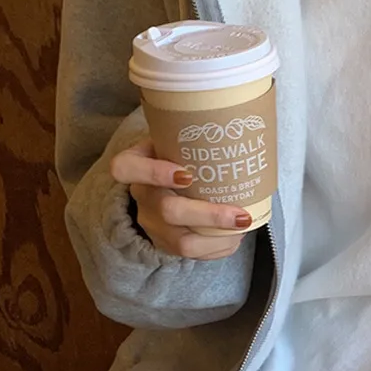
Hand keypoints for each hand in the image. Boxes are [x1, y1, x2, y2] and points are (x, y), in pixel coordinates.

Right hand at [110, 140, 252, 260]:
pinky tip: (236, 237)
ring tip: (244, 226)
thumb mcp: (170, 137)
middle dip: (208, 215)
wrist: (162, 181)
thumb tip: (236, 117)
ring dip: (218, 237)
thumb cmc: (174, 153)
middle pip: (168, 211)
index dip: (154, 173)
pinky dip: (218, 248)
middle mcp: (141, 197)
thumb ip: (188, 129)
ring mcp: (151, 224)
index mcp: (134, 165)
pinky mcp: (165, 243)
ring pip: (181, 242)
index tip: (187, 174)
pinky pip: (190, 254)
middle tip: (241, 214)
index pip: (126, 168)